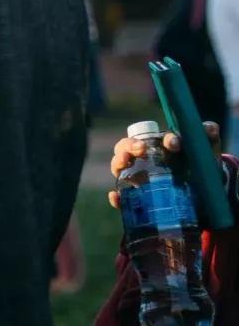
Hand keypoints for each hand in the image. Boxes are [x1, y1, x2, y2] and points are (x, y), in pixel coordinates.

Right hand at [107, 121, 221, 209]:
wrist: (203, 194)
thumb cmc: (200, 167)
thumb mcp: (205, 153)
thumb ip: (208, 138)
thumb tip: (209, 127)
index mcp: (156, 145)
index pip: (152, 136)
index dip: (160, 139)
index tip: (174, 144)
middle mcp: (141, 159)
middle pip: (126, 147)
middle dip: (129, 145)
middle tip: (140, 149)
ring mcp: (136, 178)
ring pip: (118, 167)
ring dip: (118, 162)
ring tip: (124, 163)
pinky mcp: (136, 198)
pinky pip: (122, 198)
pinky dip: (116, 198)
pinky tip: (116, 197)